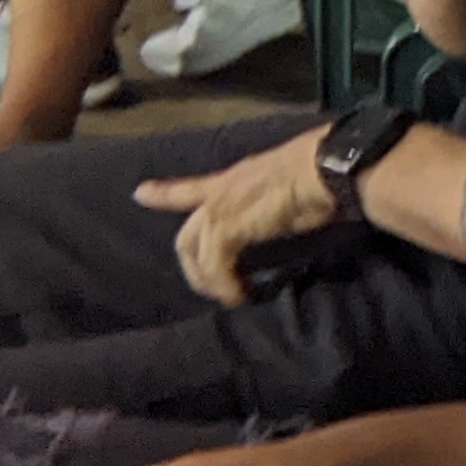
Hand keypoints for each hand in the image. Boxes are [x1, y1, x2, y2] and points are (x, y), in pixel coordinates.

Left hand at [136, 122, 336, 304]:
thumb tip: (299, 208)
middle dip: (192, 263)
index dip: (165, 193)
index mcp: (235, 178)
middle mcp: (223, 191)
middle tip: (207, 285)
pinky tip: (240, 296)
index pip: (192, 187)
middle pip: (188, 233)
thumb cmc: (319, 172)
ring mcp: (222, 208)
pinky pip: (215, 265)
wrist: (325, 168)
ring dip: (208, 280)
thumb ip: (279, 200)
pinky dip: (224, 284)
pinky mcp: (229, 227)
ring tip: (229, 296)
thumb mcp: (290, 185)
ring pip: (195, 251)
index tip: (139, 193)